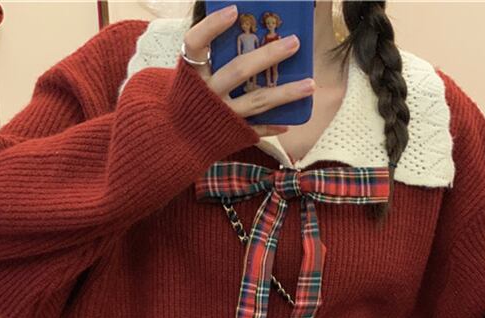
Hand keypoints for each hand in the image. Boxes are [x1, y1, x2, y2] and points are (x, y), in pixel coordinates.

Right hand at [183, 4, 315, 137]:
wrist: (175, 138)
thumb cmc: (190, 97)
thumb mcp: (193, 74)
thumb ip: (213, 54)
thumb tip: (243, 25)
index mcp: (192, 72)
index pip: (196, 43)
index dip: (213, 26)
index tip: (234, 10)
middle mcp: (206, 93)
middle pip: (238, 70)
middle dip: (268, 56)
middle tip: (294, 42)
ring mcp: (220, 115)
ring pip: (256, 102)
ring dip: (285, 93)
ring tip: (310, 84)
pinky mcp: (230, 134)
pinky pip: (255, 130)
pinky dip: (272, 126)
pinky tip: (290, 121)